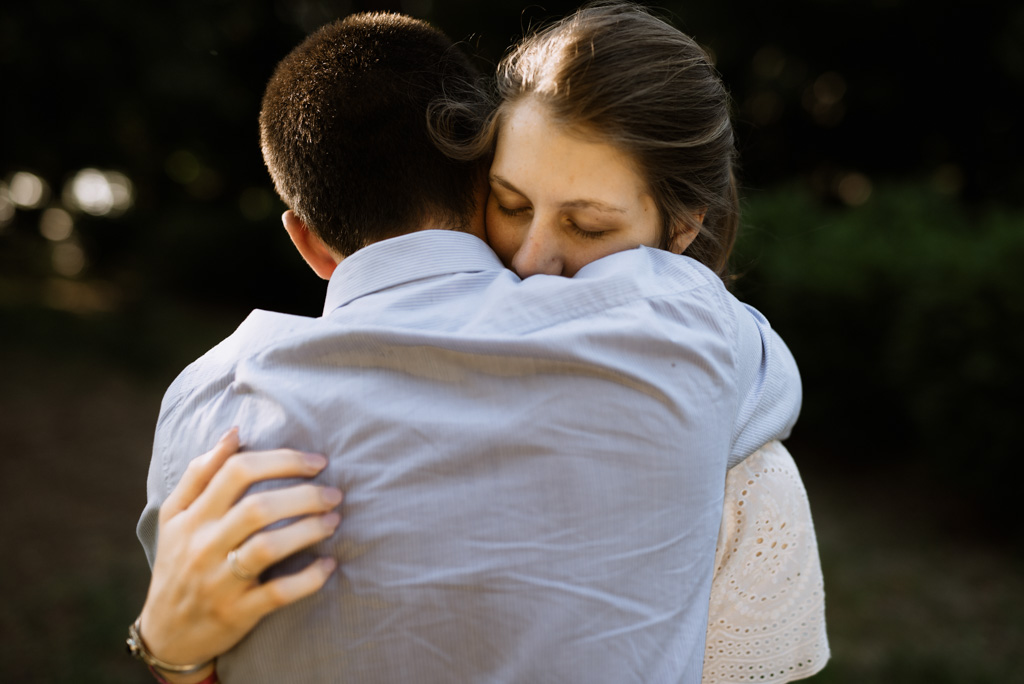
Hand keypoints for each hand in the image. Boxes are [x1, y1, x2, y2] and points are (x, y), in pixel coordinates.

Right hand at [138, 429, 341, 682]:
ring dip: (308, 530)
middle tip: (333, 494)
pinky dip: (308, 578)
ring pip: (267, 548)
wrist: (165, 633)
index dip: (282, 460)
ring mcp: (219, 581)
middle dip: (304, 495)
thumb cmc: (179, 562)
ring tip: (334, 521)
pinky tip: (329, 565)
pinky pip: (277, 593)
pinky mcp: (237, 613)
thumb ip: (200, 472)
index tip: (317, 462)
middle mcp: (203, 546)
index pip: (236, 472)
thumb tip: (234, 432)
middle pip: (257, 508)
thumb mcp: (175, 516)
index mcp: (191, 516)